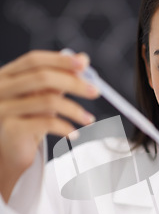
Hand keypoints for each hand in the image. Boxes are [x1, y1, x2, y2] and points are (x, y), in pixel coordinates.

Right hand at [0, 50, 99, 200]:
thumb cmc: (26, 123)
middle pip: (43, 78)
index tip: (84, 64)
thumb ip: (59, 79)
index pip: (34, 60)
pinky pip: (46, 123)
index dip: (60, 60)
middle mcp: (1, 89)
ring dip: (75, 110)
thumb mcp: (43, 97)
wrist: (9, 154)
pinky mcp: (11, 128)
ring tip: (89, 119)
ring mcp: (4, 108)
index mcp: (7, 76)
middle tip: (95, 91)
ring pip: (48, 101)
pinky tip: (74, 134)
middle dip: (74, 83)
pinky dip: (66, 127)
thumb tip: (83, 59)